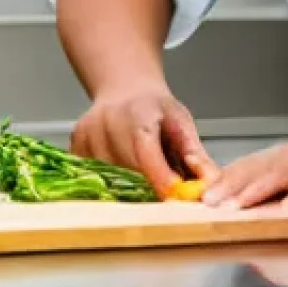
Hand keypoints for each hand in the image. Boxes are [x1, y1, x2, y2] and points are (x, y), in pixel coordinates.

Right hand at [71, 77, 219, 198]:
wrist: (123, 88)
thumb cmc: (155, 108)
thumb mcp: (181, 122)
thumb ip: (195, 154)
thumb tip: (212, 182)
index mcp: (138, 113)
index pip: (146, 152)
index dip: (160, 178)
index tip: (174, 198)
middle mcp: (108, 122)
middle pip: (127, 171)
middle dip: (148, 186)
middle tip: (164, 194)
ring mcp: (88, 136)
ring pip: (110, 180)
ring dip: (129, 186)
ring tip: (141, 173)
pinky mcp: (75, 147)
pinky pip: (93, 179)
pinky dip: (110, 182)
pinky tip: (120, 169)